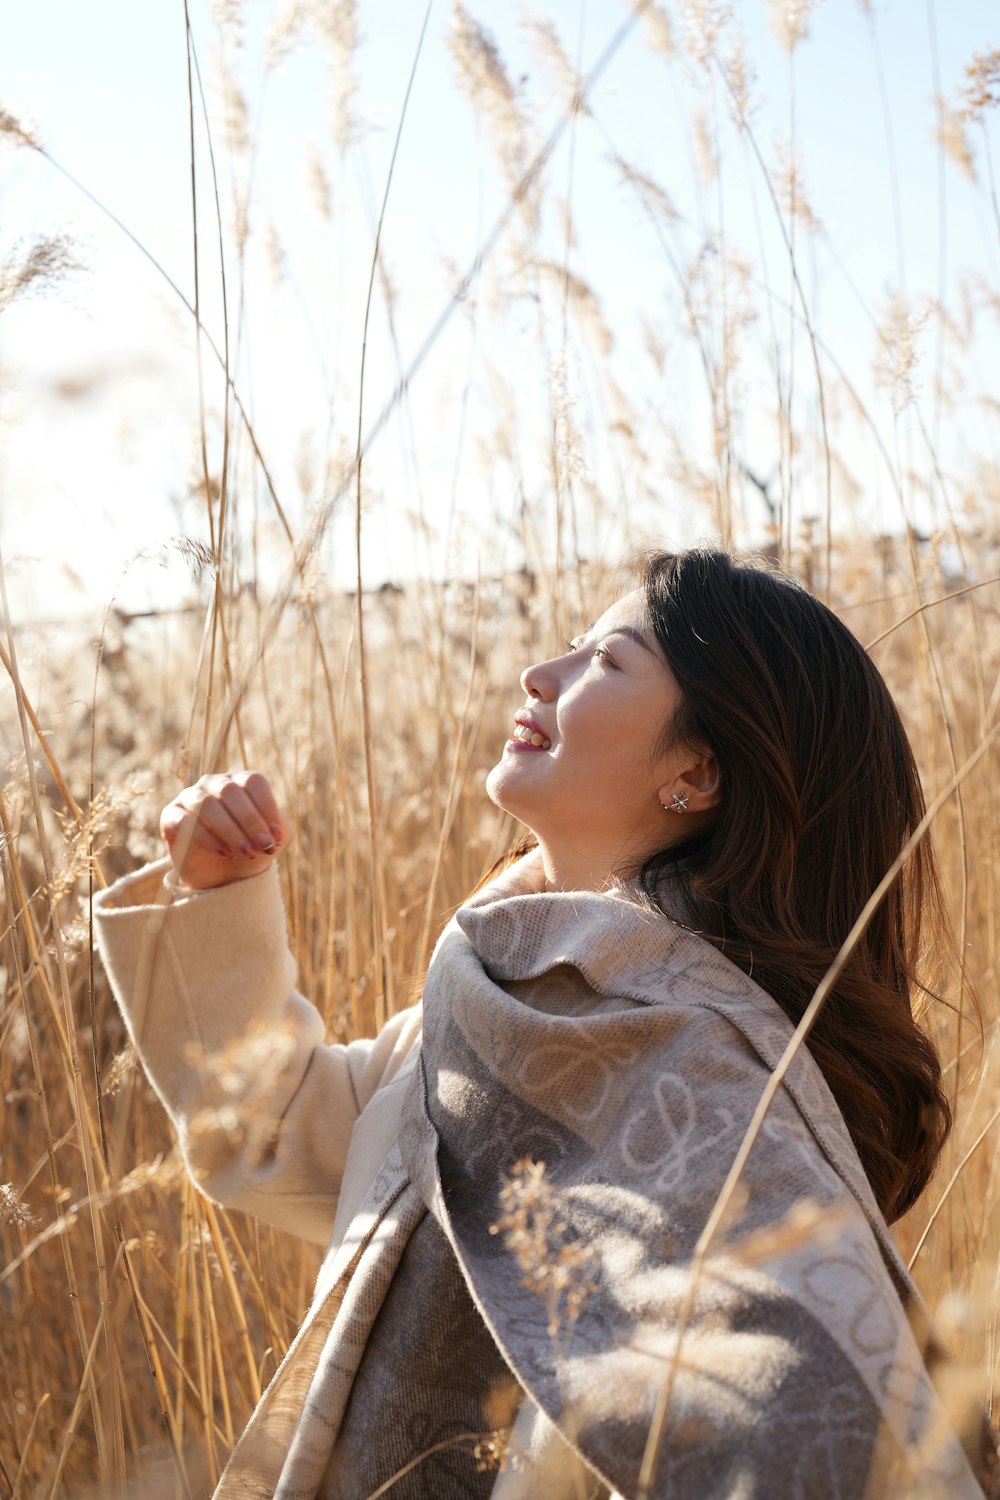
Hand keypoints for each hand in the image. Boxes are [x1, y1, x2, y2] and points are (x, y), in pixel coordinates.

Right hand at [159, 771, 290, 890]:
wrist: (222, 876)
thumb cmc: (250, 849)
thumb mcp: (273, 840)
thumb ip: (278, 829)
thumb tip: (273, 830)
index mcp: (240, 781)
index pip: (253, 781)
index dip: (267, 807)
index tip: (276, 836)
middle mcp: (214, 783)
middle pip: (230, 790)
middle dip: (250, 822)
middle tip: (263, 847)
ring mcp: (190, 797)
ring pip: (206, 803)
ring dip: (230, 830)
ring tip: (246, 853)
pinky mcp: (171, 816)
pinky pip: (184, 820)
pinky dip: (207, 838)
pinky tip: (224, 853)